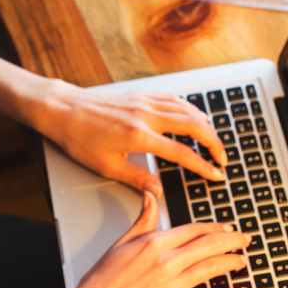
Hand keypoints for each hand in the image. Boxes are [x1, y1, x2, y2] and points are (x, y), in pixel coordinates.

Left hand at [35, 83, 226, 193]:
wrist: (64, 110)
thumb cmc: (80, 138)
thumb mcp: (106, 166)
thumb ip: (136, 179)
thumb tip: (159, 192)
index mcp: (139, 137)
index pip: (181, 153)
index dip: (203, 166)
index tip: (216, 175)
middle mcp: (146, 116)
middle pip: (194, 126)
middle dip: (214, 143)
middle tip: (224, 158)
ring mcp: (145, 102)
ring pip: (187, 109)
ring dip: (206, 125)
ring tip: (214, 141)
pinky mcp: (141, 95)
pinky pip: (174, 99)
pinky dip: (190, 108)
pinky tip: (195, 116)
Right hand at [58, 193, 249, 287]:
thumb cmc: (101, 282)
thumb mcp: (121, 244)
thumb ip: (142, 220)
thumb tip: (151, 196)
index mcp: (154, 244)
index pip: (194, 229)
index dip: (215, 227)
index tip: (226, 227)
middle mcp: (167, 263)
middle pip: (210, 246)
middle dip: (232, 241)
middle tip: (245, 240)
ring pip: (212, 269)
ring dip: (232, 263)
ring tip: (243, 261)